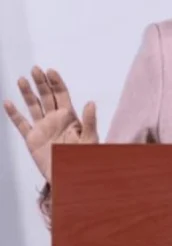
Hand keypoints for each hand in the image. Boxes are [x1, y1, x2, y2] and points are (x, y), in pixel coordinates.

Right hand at [3, 66, 97, 182]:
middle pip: (46, 96)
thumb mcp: (89, 138)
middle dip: (41, 83)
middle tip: (35, 69)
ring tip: (22, 79)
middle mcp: (55, 119)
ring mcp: (42, 128)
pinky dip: (14, 114)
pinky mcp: (32, 139)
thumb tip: (90, 102)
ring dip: (27, 93)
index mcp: (69, 116)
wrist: (71, 176)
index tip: (50, 71)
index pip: (61, 95)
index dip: (56, 83)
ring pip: (33, 106)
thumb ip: (89, 121)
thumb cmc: (85, 157)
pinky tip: (7, 103)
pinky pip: (21, 124)